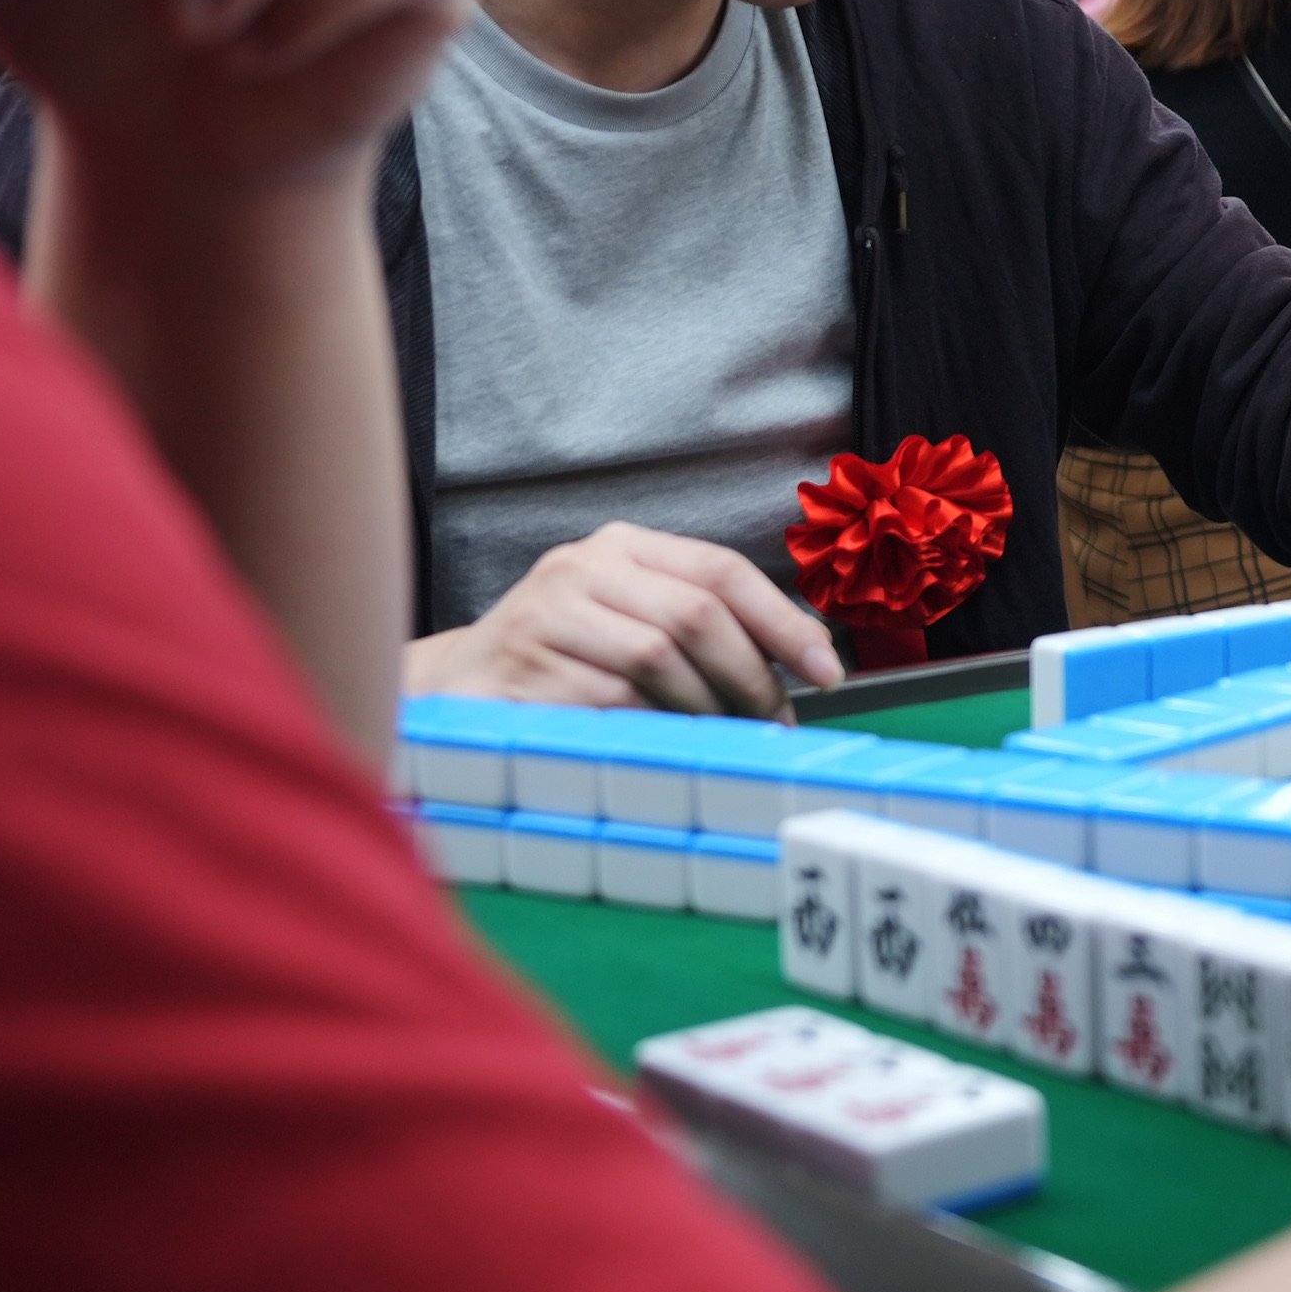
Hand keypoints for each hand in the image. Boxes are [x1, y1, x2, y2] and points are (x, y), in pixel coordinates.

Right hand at [406, 523, 845, 715]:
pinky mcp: (524, 666)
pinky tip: (668, 744)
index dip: (784, 622)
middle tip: (775, 723)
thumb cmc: (571, 656)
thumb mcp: (636, 619)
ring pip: (659, 660)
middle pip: (696, 615)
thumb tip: (805, 662)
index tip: (827, 672)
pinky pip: (613, 702)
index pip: (721, 570)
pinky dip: (655, 728)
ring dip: (707, 710)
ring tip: (725, 737)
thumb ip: (706, 625)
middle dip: (751, 676)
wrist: (463, 685)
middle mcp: (581, 568)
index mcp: (622, 547)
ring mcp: (547, 614)